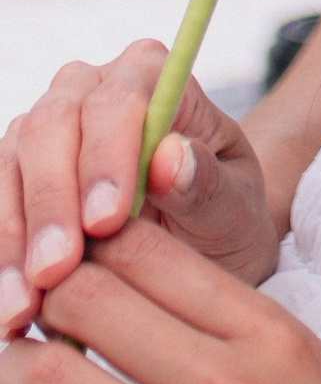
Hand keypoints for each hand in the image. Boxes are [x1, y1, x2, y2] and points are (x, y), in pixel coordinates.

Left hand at [0, 218, 320, 383]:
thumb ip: (238, 338)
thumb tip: (141, 306)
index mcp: (276, 340)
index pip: (147, 250)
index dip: (86, 245)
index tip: (64, 264)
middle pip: (86, 296)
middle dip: (35, 296)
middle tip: (19, 315)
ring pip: (54, 376)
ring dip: (11, 363)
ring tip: (10, 370)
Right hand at [1, 40, 279, 336]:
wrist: (200, 240)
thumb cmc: (224, 215)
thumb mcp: (234, 208)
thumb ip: (206, 185)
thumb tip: (171, 159)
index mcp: (151, 74)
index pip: (119, 101)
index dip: (106, 158)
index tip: (105, 222)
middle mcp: (88, 87)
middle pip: (49, 128)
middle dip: (49, 205)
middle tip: (55, 273)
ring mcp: (43, 129)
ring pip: (9, 167)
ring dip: (11, 242)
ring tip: (22, 309)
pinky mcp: (14, 173)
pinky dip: (0, 259)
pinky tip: (9, 309)